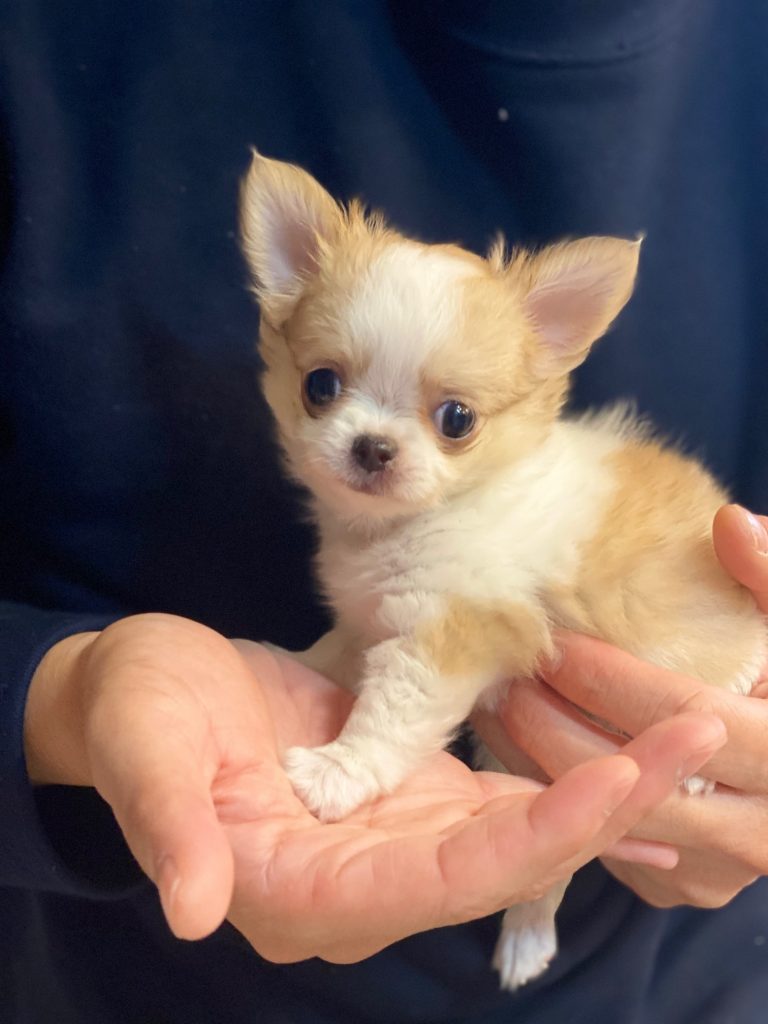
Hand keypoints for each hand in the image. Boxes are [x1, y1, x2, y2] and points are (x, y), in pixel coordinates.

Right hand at [25, 614, 723, 961]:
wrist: (142, 692)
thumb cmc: (135, 717)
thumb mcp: (145, 755)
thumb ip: (170, 829)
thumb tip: (193, 909)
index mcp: (309, 887)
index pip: (449, 877)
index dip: (539, 836)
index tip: (624, 779)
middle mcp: (367, 873)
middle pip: (510, 854)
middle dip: (612, 803)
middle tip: (703, 734)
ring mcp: (392, 828)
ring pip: (517, 820)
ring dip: (604, 778)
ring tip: (690, 727)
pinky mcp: (401, 783)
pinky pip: (497, 786)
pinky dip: (560, 762)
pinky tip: (623, 734)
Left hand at [480, 504, 767, 908]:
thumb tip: (729, 522)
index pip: (681, 713)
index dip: (608, 676)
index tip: (552, 639)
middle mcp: (757, 829)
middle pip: (631, 777)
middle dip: (553, 725)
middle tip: (501, 676)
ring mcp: (717, 868)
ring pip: (607, 819)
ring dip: (543, 766)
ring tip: (494, 707)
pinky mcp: (685, 884)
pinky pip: (607, 844)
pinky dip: (560, 800)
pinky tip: (520, 750)